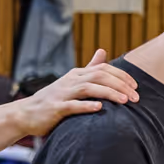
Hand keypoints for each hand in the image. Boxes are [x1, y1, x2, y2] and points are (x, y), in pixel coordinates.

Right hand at [10, 49, 138, 136]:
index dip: (122, 76)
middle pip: (99, 76)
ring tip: (124, 101)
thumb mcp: (72, 80)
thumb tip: (103, 51)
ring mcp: (63, 93)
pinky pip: (73, 105)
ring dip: (108, 94)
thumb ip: (89, 68)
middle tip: (136, 97)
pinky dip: (86, 106)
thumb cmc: (54, 99)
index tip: (136, 87)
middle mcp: (71, 80)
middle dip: (120, 85)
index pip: (104, 69)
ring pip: (88, 88)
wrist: (27, 113)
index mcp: (77, 74)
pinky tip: (100, 109)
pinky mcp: (56, 108)